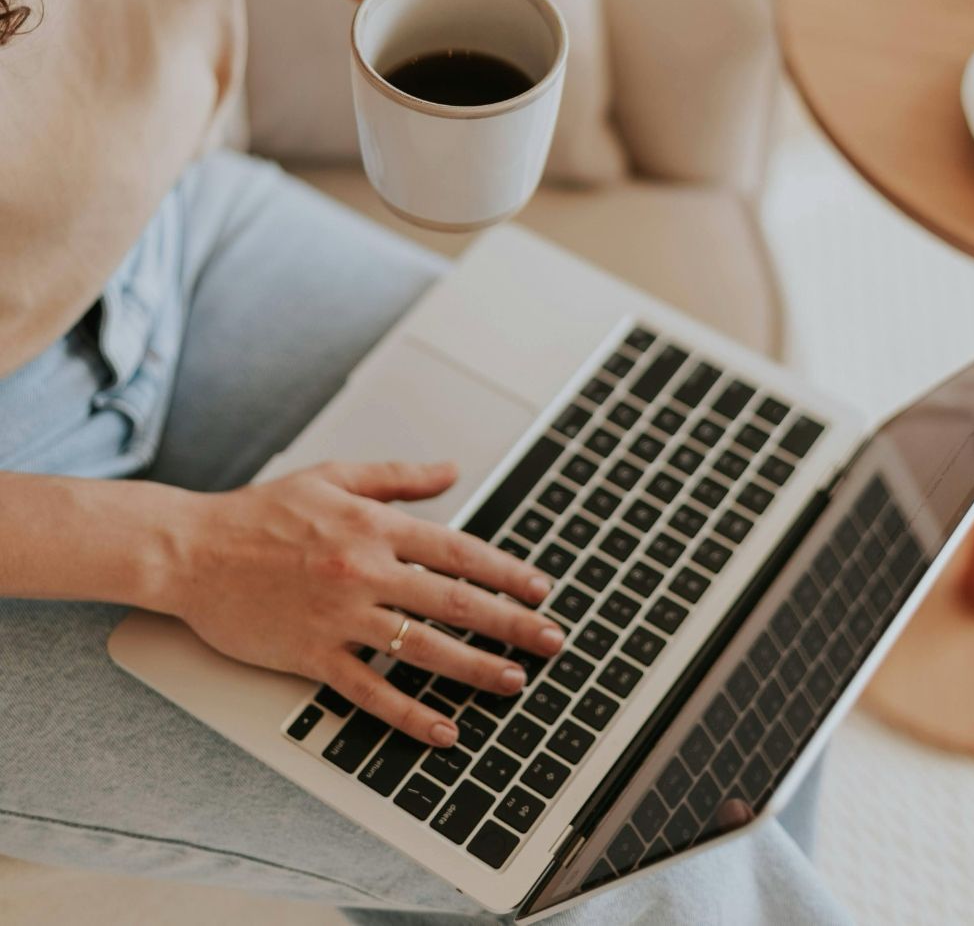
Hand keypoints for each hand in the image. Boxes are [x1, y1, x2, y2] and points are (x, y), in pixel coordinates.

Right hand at [169, 459, 565, 746]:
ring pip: (423, 648)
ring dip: (476, 668)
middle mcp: (364, 570)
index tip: (540, 589)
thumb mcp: (333, 476)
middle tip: (552, 640)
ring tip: (515, 681)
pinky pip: (371, 690)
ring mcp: (339, 616)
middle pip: (454, 601)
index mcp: (373, 524)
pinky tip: (444, 731)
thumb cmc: (261, 511)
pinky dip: (410, 714)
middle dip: (511, 623)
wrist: (191, 550)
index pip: (457, 550)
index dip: (506, 572)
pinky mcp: (312, 655)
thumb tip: (452, 471)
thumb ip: (398, 477)